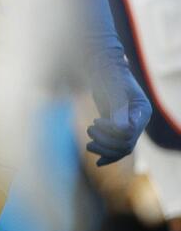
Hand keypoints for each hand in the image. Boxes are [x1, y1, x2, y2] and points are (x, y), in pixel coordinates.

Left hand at [87, 40, 151, 165]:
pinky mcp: (118, 128)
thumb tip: (120, 129)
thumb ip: (118, 107)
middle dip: (105, 142)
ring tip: (88, 142)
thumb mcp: (112, 88)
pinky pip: (117, 147)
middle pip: (126, 143)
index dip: (112, 132)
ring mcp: (130, 125)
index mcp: (142, 110)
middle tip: (89, 129)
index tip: (97, 121)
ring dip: (104, 149)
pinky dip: (107, 155)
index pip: (130, 132)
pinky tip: (98, 162)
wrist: (103, 68)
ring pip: (122, 149)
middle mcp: (139, 120)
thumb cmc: (108, 74)